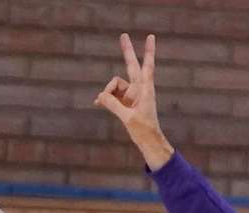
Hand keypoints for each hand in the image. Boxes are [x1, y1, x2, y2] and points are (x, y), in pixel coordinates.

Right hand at [94, 33, 173, 169]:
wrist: (148, 142)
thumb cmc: (143, 130)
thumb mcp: (127, 118)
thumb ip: (113, 105)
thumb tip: (100, 96)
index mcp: (145, 90)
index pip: (147, 66)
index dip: (148, 52)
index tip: (151, 37)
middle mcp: (139, 89)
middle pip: (131, 65)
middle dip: (127, 51)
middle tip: (123, 35)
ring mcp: (132, 94)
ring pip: (115, 85)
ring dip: (108, 92)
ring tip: (103, 103)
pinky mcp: (126, 101)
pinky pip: (112, 95)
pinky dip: (106, 98)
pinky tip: (98, 103)